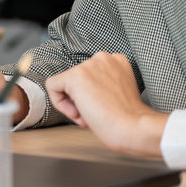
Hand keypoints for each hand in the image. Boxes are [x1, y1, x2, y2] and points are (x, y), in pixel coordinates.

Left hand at [46, 53, 166, 158]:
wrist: (133, 128)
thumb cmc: (128, 118)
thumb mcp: (116, 92)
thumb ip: (101, 84)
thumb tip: (80, 89)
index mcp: (116, 61)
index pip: (89, 74)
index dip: (92, 94)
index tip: (103, 107)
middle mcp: (103, 58)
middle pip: (76, 78)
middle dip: (82, 99)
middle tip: (96, 114)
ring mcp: (88, 66)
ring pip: (64, 83)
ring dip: (74, 104)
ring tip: (90, 116)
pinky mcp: (74, 76)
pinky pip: (52, 86)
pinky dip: (59, 103)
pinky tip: (78, 114)